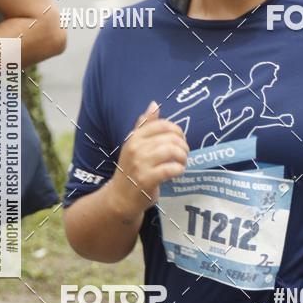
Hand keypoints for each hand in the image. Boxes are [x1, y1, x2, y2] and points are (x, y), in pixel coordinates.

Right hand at [107, 101, 188, 217]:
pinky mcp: (146, 179)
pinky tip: (177, 173)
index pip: (163, 125)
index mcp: (134, 137)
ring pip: (172, 151)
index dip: (177, 132)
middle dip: (183, 146)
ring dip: (183, 158)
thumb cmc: (131, 170)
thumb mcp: (135, 145)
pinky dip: (179, 170)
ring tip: (181, 164)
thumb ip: (145, 126)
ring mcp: (140, 163)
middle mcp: (136, 148)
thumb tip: (154, 104)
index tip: (180, 141)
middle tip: (183, 155)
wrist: (120, 198)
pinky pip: (171, 169)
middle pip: (171, 138)